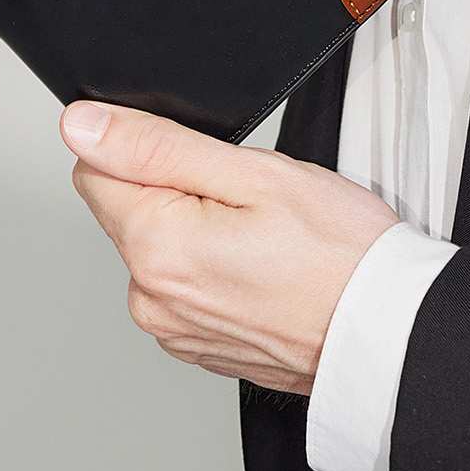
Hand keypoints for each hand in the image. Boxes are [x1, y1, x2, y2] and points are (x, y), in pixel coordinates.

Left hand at [60, 99, 400, 395]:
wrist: (388, 332)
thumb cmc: (338, 252)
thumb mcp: (251, 172)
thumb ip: (156, 145)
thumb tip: (81, 126)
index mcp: (154, 248)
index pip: (95, 168)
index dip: (148, 147)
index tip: (202, 161)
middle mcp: (150, 298)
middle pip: (128, 207)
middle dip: (175, 188)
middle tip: (246, 198)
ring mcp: (174, 329)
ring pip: (158, 244)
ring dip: (195, 228)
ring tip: (261, 234)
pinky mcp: (198, 344)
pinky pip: (184, 283)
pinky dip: (212, 266)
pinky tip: (261, 265)